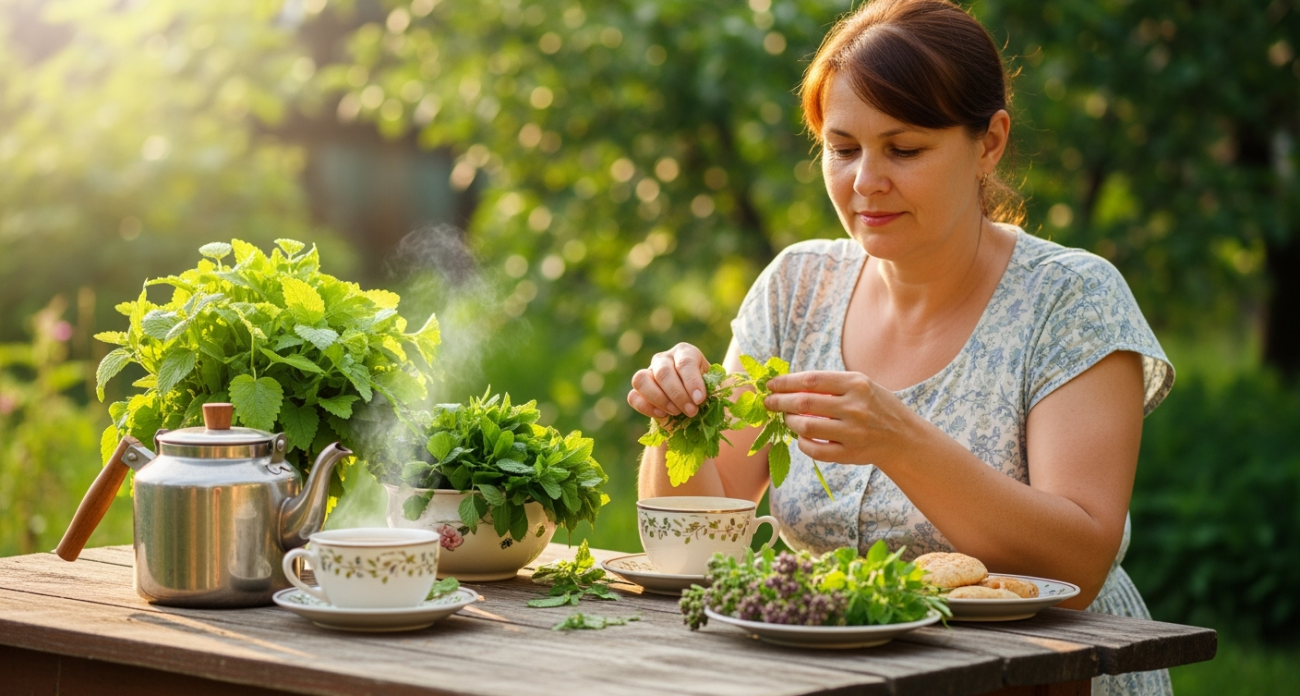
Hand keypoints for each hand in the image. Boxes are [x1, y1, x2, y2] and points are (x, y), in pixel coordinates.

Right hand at [627, 343, 708, 418]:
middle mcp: (664, 359)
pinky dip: (646, 407)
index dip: (692, 381)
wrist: (693, 408)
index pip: (685, 362)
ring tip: (676, 412)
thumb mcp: (715, 389)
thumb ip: (713, 390)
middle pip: (663, 372)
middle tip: (691, 411)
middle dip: (678, 395)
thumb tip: (701, 397)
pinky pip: (633, 397)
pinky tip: (662, 415)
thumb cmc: (707, 394)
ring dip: (659, 399)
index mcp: (685, 353)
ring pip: (641, 380)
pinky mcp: (638, 391)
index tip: (700, 400)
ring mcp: (648, 373)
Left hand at [762, 370, 913, 465]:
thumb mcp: (861, 386)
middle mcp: (855, 407)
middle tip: (768, 402)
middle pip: (804, 402)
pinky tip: (801, 437)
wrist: (904, 438)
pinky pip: (815, 450)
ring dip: (789, 422)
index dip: (785, 382)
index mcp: (856, 384)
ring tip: (786, 419)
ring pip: (806, 426)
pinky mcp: (850, 454)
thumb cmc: (876, 406)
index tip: (770, 385)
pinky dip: (802, 443)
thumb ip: (831, 384)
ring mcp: (853, 432)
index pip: (810, 380)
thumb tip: (789, 384)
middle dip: (779, 402)